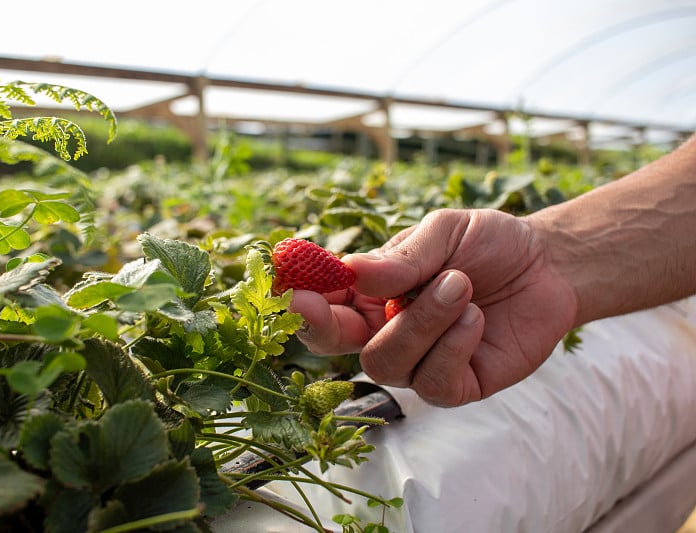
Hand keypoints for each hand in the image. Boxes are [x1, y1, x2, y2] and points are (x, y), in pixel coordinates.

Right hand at [290, 208, 577, 406]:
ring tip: (461, 284)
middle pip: (337, 346)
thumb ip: (401, 257)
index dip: (300, 304)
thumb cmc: (487, 243)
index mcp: (371, 294)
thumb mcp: (444, 232)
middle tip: (356, 294)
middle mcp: (386, 331)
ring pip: (387, 364)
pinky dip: (452, 347)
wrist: (548, 265)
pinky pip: (435, 383)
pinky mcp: (458, 385)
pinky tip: (475, 318)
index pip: (322, 307)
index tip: (292, 291)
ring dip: (422, 322)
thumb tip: (351, 271)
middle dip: (333, 326)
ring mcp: (421, 362)